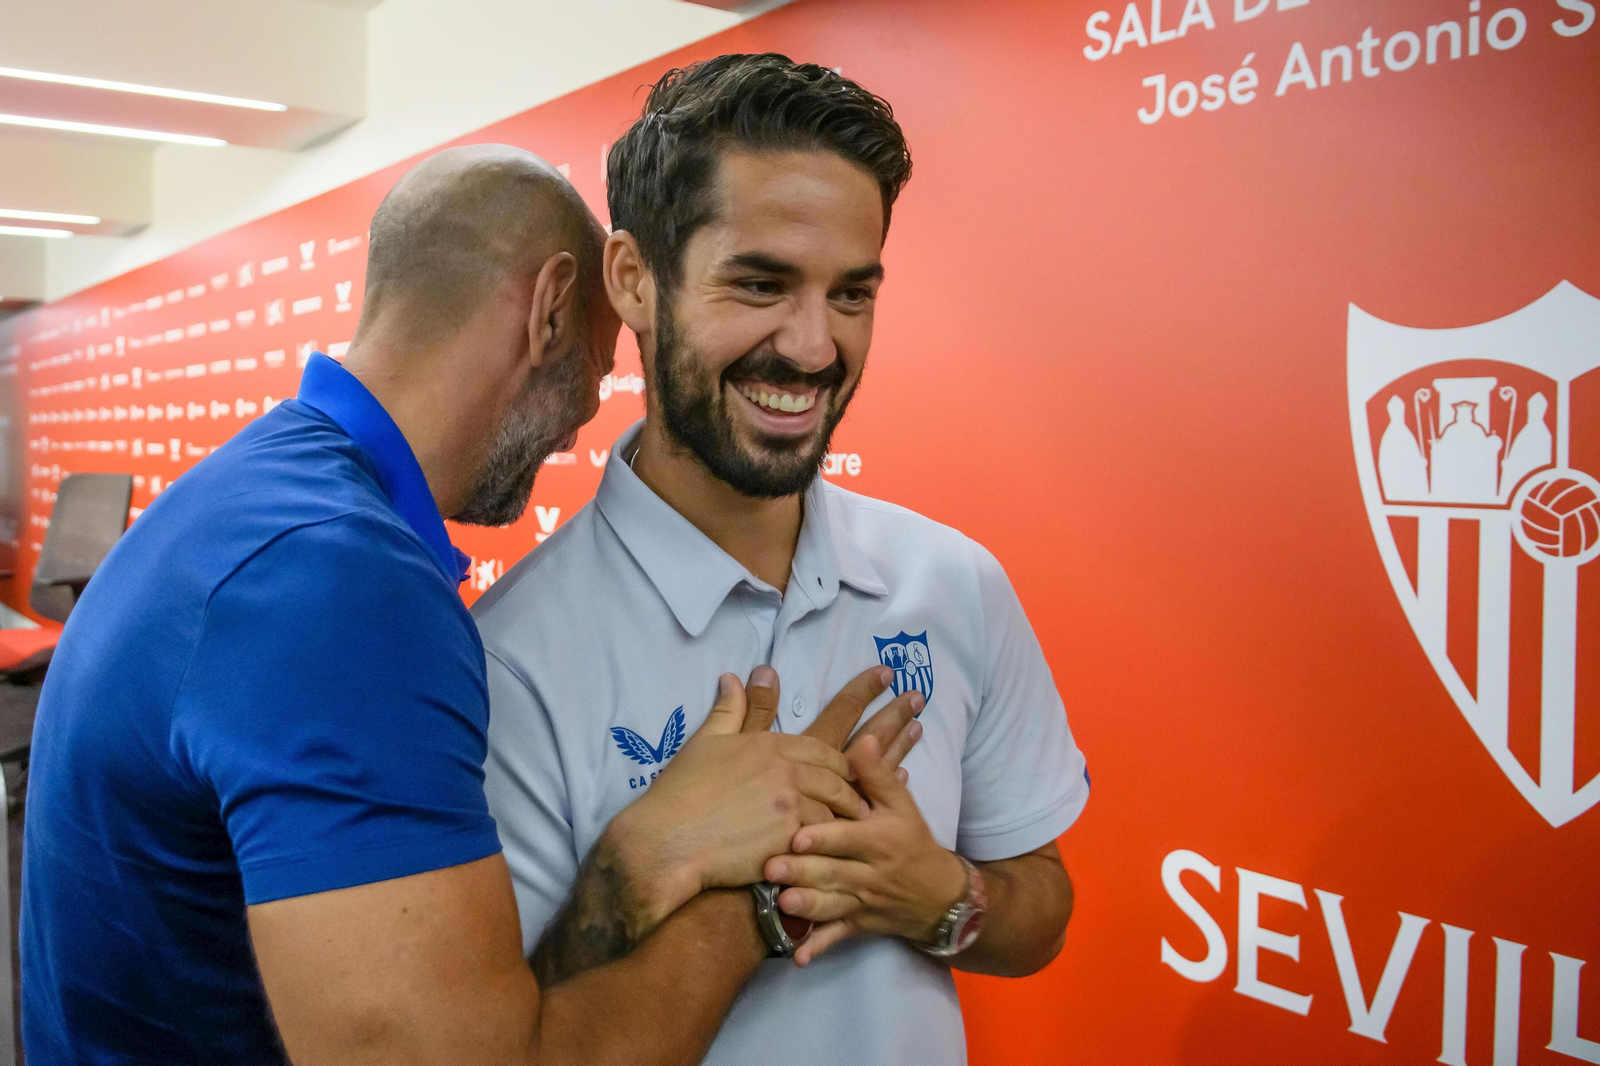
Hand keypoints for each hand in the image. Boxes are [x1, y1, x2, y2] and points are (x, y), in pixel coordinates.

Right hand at [609, 666, 900, 921]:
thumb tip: (742, 673)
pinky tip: (879, 824)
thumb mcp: (707, 742)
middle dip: (890, 728)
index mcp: (774, 744)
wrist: (666, 845)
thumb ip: (734, 709)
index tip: (886, 678)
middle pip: (853, 754)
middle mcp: (791, 770)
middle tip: (917, 705)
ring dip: (879, 788)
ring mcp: (796, 808)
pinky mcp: (795, 844)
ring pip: (849, 798)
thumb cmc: (682, 794)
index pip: (831, 723)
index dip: (862, 698)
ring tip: (908, 773)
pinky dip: (859, 827)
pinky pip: (837, 835)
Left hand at [763, 735, 967, 966]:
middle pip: (834, 872)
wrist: (939, 894)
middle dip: (803, 871)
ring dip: (807, 907)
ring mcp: (863, 901)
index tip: (796, 834)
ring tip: (781, 903)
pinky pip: (838, 937)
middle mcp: (871, 873)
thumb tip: (862, 739)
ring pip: (832, 905)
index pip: (849, 838)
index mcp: (879, 839)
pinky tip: (798, 958)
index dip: (824, 838)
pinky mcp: (858, 924)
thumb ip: (878, 774)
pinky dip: (819, 947)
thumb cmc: (912, 840)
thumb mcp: (902, 805)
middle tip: (771, 867)